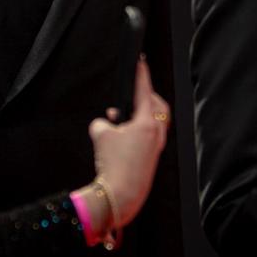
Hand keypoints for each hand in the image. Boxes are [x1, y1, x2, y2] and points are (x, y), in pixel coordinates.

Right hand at [88, 61, 168, 227]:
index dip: (141, 74)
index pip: (144, 90)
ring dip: (141, 114)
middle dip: (145, 95)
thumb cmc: (112, 164)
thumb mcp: (99, 134)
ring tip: (120, 118)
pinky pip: (151, 135)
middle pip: (157, 104)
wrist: (120, 196)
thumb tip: (108, 123)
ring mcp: (157, 147)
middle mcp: (156, 133)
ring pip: (156, 121)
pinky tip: (123, 135)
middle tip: (131, 91)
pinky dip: (139, 129)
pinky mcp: (152, 158)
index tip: (140, 60)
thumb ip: (102, 122)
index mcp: (147, 123)